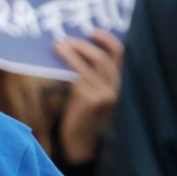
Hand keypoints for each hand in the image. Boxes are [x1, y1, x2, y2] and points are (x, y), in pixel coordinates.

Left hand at [53, 31, 124, 163]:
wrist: (80, 144)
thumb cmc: (82, 117)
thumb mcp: (92, 94)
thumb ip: (90, 76)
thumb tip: (71, 49)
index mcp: (117, 84)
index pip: (119, 55)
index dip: (107, 40)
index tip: (92, 31)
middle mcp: (114, 88)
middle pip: (102, 57)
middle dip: (83, 44)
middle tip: (65, 38)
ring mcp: (104, 94)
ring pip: (90, 64)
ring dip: (72, 51)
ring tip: (58, 45)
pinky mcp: (91, 100)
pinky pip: (79, 75)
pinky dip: (68, 64)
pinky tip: (57, 59)